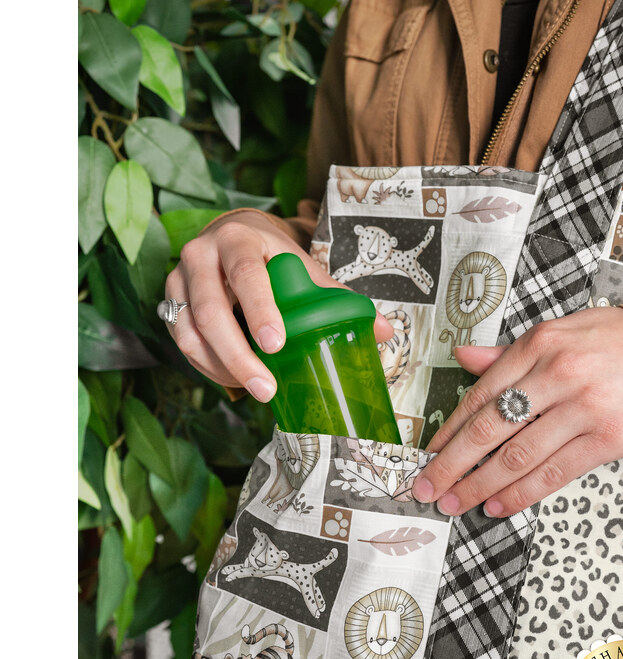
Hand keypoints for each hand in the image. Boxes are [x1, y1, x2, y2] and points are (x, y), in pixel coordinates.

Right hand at [164, 210, 393, 400]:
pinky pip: (182, 341)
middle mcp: (202, 254)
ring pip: (190, 331)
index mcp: (240, 240)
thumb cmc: (274, 257)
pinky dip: (207, 366)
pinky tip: (234, 379)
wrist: (234, 238)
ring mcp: (179, 279)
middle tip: (266, 388)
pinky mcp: (170, 302)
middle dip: (239, 355)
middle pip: (212, 310)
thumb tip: (384, 333)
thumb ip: (338, 298)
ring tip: (255, 390)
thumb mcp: (304, 267)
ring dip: (221, 367)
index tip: (277, 344)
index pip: (247, 274)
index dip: (260, 310)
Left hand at [411, 307, 622, 516]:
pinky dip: (522, 494)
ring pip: (517, 457)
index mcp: (540, 344)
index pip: (481, 394)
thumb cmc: (617, 342)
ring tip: (455, 503)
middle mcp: (558, 375)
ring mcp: (583, 409)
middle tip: (427, 487)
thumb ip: (509, 352)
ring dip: (479, 486)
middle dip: (452, 464)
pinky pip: (554, 473)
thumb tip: (463, 358)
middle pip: (490, 429)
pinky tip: (498, 506)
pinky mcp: (607, 440)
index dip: (450, 429)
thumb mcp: (561, 332)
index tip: (429, 453)